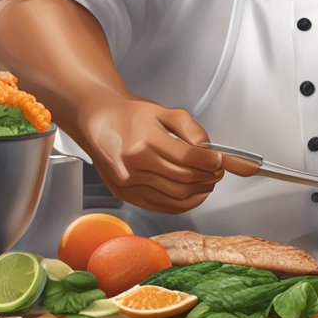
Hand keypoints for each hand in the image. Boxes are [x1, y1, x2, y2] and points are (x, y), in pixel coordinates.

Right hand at [73, 97, 258, 212]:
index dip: (209, 160)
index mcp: (144, 140)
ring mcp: (129, 183)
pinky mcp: (127, 195)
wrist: (98, 122)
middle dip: (208, 176)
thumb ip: (191, 128)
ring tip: (209, 180)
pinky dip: (184, 203)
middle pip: (184, 178)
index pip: (188, 157)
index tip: (219, 158)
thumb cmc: (130, 115)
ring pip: (176, 196)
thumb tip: (210, 148)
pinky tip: (194, 194)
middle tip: (218, 170)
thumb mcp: (164, 111)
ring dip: (200, 191)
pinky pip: (163, 206)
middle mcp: (134, 164)